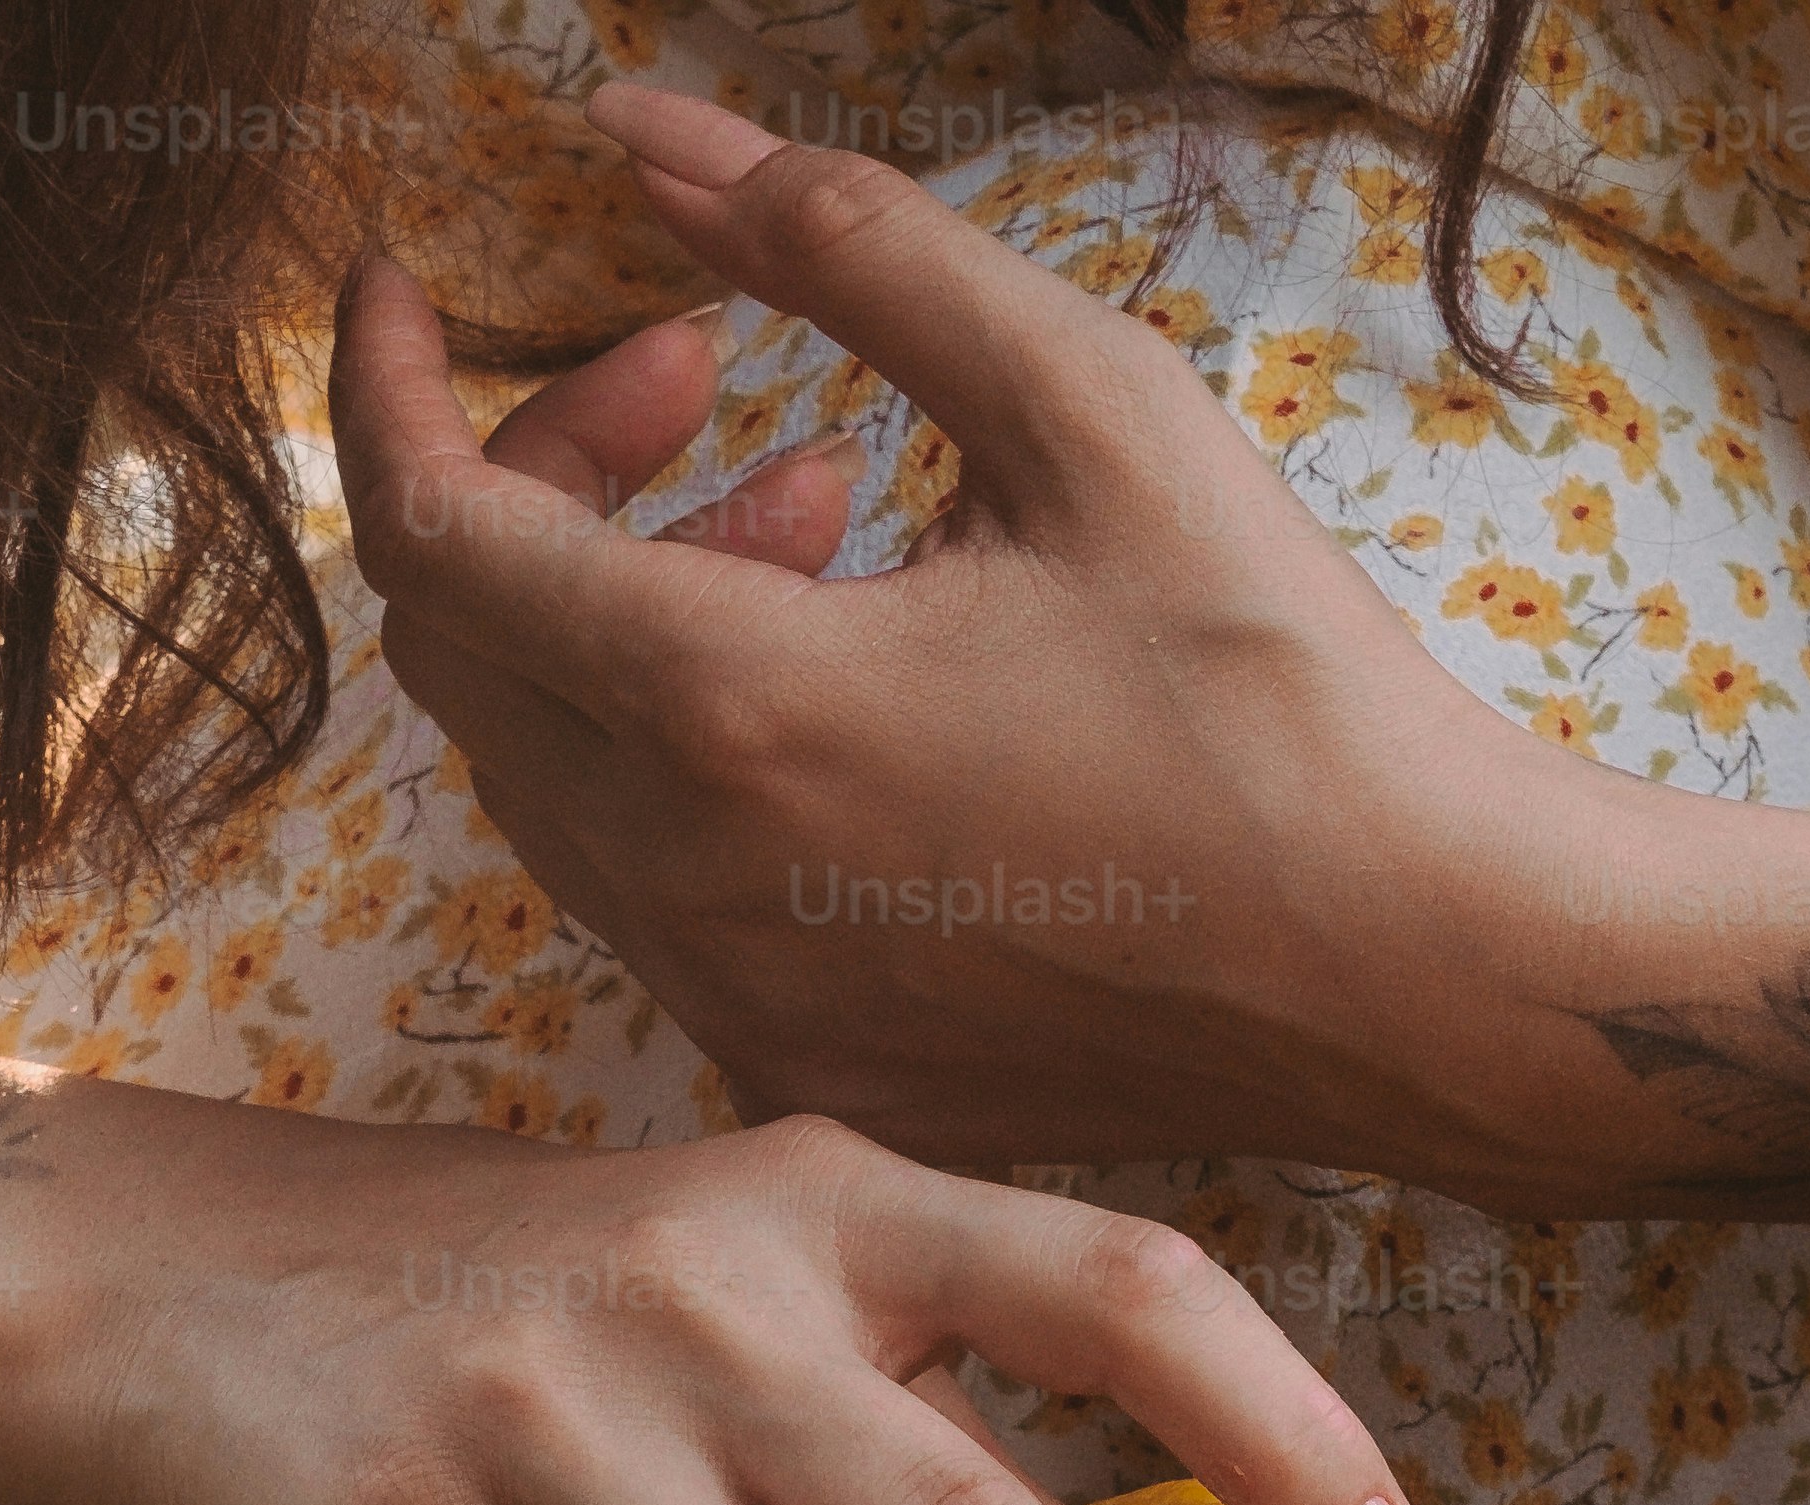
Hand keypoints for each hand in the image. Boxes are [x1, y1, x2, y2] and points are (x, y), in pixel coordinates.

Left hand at [332, 88, 1555, 1186]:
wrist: (1422, 976)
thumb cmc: (1282, 685)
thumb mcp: (1084, 401)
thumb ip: (847, 242)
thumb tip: (651, 135)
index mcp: (731, 712)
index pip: (429, 530)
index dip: (387, 389)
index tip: (404, 293)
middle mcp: (691, 880)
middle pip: (466, 646)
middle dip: (542, 473)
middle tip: (702, 375)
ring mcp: (735, 998)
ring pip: (551, 769)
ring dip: (630, 610)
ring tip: (822, 506)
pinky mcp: (800, 1064)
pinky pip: (648, 881)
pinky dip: (689, 749)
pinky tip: (854, 675)